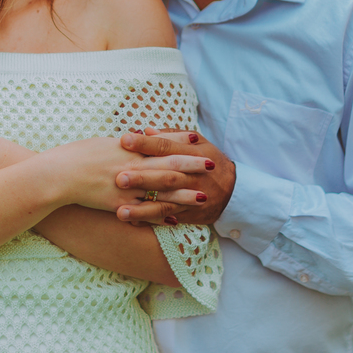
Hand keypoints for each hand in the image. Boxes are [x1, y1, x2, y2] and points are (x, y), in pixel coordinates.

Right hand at [41, 137, 211, 213]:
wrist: (58, 175)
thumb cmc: (77, 155)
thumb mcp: (103, 143)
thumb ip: (124, 144)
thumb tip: (138, 138)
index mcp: (127, 148)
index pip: (160, 143)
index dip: (180, 141)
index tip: (199, 138)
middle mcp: (131, 166)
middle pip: (167, 165)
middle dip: (192, 165)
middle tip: (213, 164)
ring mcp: (126, 187)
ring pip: (161, 192)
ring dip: (184, 194)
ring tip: (204, 196)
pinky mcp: (119, 205)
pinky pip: (145, 212)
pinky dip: (162, 215)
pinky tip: (176, 219)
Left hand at [114, 130, 236, 224]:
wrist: (234, 190)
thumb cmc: (210, 160)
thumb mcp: (199, 143)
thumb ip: (172, 136)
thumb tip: (146, 130)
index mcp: (190, 154)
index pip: (166, 146)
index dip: (145, 144)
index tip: (124, 140)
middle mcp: (190, 175)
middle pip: (164, 175)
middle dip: (142, 178)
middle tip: (118, 177)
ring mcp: (190, 196)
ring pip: (164, 202)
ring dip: (142, 208)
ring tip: (120, 211)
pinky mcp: (189, 213)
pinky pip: (168, 218)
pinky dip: (150, 220)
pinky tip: (132, 222)